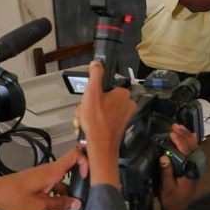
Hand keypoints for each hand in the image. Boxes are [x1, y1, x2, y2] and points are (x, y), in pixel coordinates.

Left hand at [0, 149, 85, 209]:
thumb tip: (78, 204)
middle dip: (77, 185)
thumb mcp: (40, 205)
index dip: (85, 161)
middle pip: (70, 172)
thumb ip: (60, 204)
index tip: (87, 177)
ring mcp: (42, 176)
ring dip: (65, 196)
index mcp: (53, 171)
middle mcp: (50, 170)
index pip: (75, 155)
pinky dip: (55, 197)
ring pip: (60, 183)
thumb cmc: (15, 197)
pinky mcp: (36, 182)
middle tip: (82, 199)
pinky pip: (51, 187)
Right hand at [76, 60, 135, 186]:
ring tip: (83, 123)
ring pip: (99, 110)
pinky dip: (92, 124)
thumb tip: (97, 63)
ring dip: (87, 116)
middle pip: (100, 99)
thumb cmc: (97, 123)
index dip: (91, 94)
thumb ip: (95, 76)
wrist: (100, 147)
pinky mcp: (117, 126)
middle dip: (87, 107)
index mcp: (123, 94)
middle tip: (83, 114)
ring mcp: (122, 116)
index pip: (103, 88)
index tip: (87, 102)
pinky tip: (87, 129)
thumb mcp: (92, 93)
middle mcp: (126, 104)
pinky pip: (101, 120)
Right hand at [160, 123, 198, 209]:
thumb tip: (163, 157)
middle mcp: (195, 167)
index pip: (186, 152)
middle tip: (174, 125)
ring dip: (187, 136)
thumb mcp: (167, 188)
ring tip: (179, 127)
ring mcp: (195, 167)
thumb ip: (166, 173)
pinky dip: (191, 143)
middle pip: (191, 147)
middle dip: (183, 135)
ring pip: (194, 148)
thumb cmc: (173, 200)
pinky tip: (191, 135)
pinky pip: (193, 152)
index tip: (171, 133)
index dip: (179, 141)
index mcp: (190, 171)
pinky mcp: (193, 168)